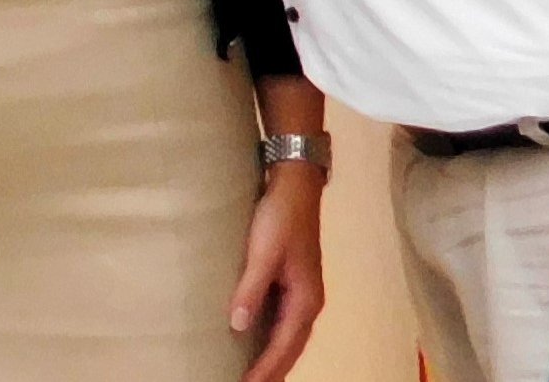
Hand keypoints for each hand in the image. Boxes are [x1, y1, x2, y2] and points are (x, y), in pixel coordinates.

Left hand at [231, 163, 325, 381]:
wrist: (294, 186)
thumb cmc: (279, 217)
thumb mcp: (262, 252)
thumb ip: (251, 289)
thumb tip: (240, 326)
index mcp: (305, 300)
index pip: (284, 347)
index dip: (265, 370)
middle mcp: (308, 303)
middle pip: (290, 349)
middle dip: (273, 371)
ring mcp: (302, 294)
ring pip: (289, 338)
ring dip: (274, 359)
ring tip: (254, 376)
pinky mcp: (293, 284)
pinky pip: (284, 324)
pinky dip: (273, 341)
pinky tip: (256, 344)